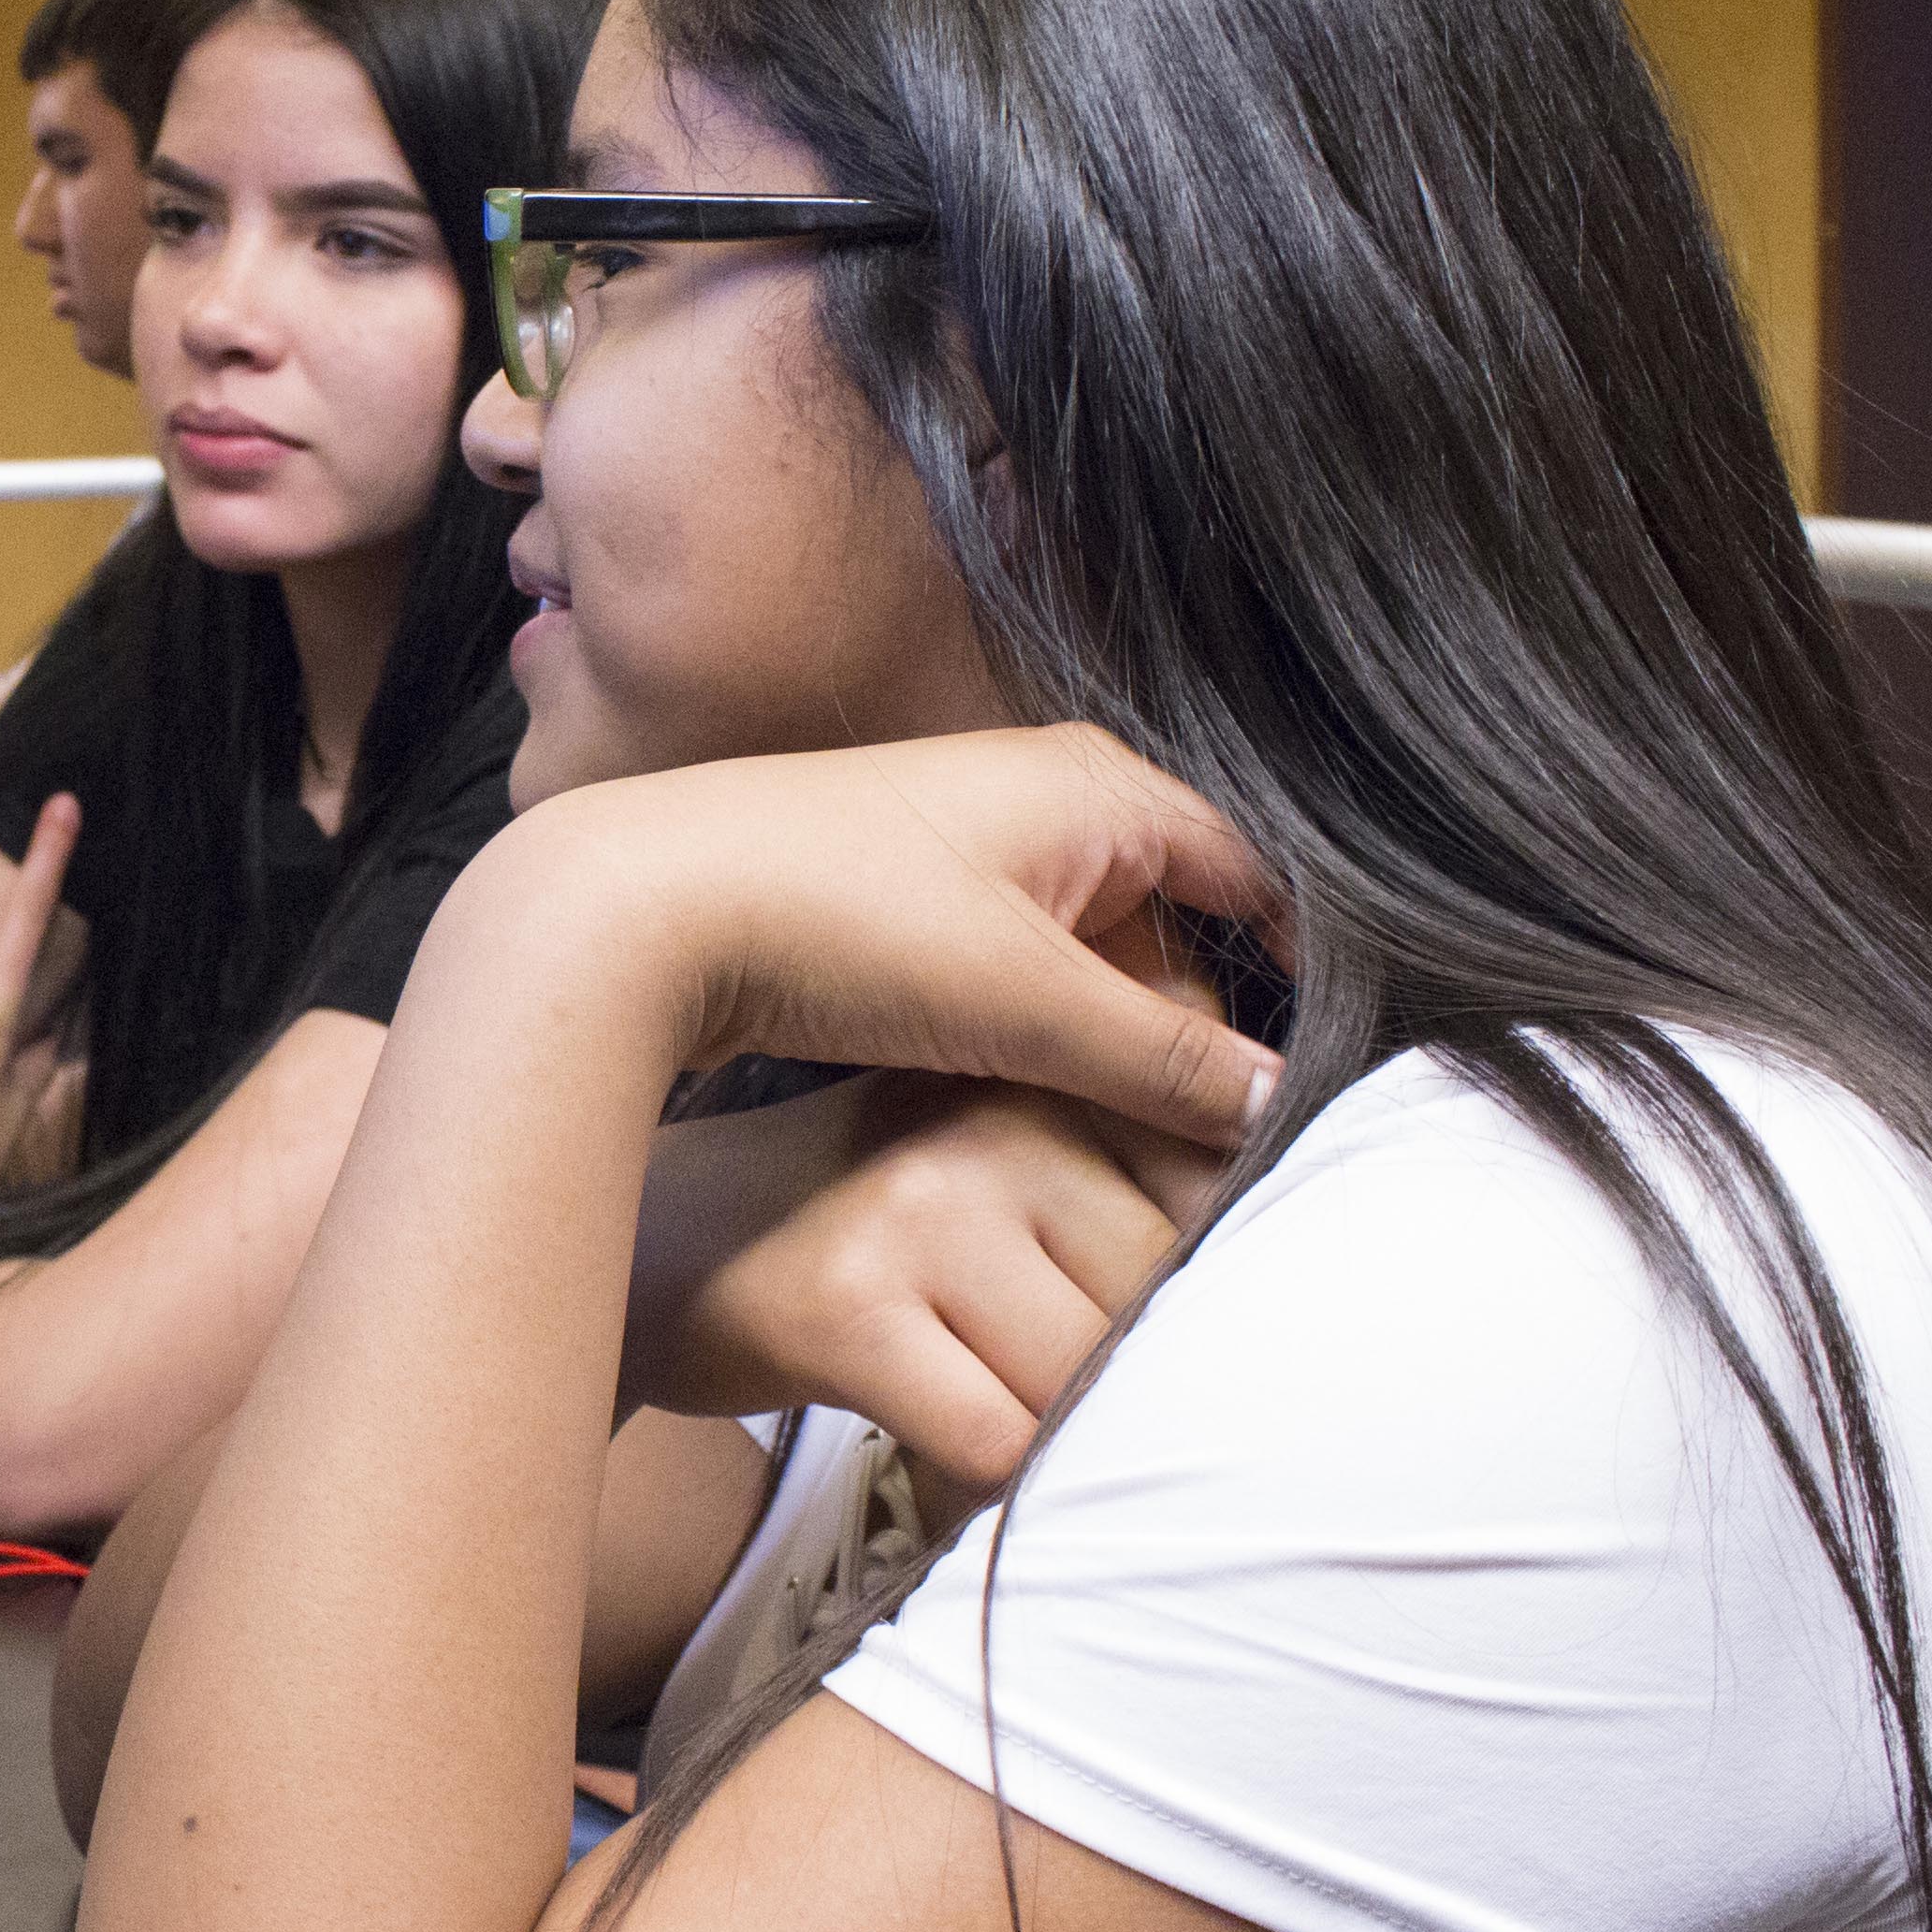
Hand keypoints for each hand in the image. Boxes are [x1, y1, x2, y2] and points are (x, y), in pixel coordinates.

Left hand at [495, 727, 1284, 1150]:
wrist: (642, 908)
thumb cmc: (842, 924)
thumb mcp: (1026, 1004)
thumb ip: (1161, 1058)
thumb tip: (1274, 1104)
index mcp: (1101, 785)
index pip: (1254, 879)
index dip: (1287, 983)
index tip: (1289, 1091)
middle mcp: (1047, 794)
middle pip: (1172, 927)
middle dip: (1182, 1032)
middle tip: (1192, 1146)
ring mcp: (971, 844)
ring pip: (1088, 959)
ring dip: (1101, 1046)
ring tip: (1108, 1142)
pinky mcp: (905, 898)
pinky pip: (1013, 972)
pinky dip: (1031, 1036)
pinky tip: (1021, 1107)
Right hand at [625, 1072, 1219, 1495]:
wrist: (674, 1243)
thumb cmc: (876, 1217)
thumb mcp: (1003, 1147)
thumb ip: (1137, 1159)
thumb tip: (1300, 1216)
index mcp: (1048, 1070)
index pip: (1219, 1190)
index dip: (1199, 1284)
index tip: (1126, 1308)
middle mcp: (991, 1121)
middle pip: (1162, 1300)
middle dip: (1118, 1372)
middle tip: (1031, 1372)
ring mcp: (919, 1209)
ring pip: (1088, 1378)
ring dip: (1050, 1432)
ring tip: (981, 1401)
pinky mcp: (850, 1307)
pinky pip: (999, 1442)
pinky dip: (981, 1479)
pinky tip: (929, 1443)